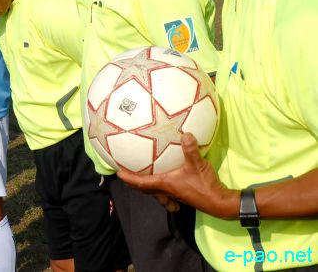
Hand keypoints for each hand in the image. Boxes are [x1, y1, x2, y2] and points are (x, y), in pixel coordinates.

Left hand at [117, 133, 238, 218]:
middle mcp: (166, 190)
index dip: (129, 178)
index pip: (141, 183)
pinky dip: (161, 187)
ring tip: (142, 178)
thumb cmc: (204, 185)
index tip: (118, 173)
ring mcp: (173, 194)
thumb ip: (190, 149)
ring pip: (155, 191)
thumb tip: (185, 134)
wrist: (217, 202)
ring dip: (147, 186)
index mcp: (164, 184)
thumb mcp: (197, 165)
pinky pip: (166, 192)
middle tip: (126, 175)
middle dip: (134, 183)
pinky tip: (167, 180)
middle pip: (145, 188)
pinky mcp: (181, 195)